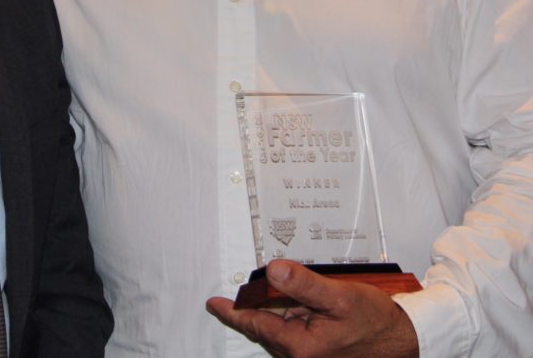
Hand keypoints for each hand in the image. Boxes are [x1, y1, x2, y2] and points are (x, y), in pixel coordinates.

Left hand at [206, 260, 418, 356]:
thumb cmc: (376, 322)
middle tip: (264, 284)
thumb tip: (274, 271)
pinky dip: (291, 319)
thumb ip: (304, 284)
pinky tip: (306, 307)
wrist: (405, 341)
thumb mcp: (340, 296)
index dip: (233, 312)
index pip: (256, 326)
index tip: (214, 304)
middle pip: (267, 328)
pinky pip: (294, 336)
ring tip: (301, 295)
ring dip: (280, 312)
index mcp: (302, 349)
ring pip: (280, 332)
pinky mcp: (318, 357)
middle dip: (262, 306)